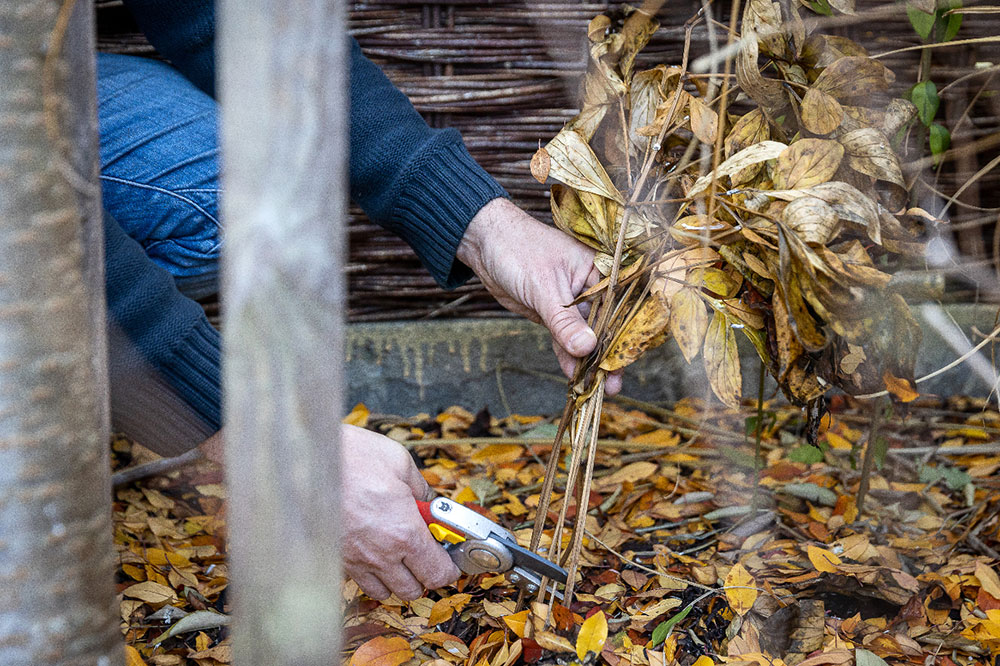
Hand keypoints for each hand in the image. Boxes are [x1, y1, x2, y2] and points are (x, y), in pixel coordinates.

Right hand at [339, 424, 460, 599]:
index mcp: (405, 533)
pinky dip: (373, 575)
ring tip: (399, 551)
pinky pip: (361, 581)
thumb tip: (430, 504)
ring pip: (386, 592)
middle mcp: (381, 555)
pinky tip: (374, 550)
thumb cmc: (352, 456)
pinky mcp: (336, 558)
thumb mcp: (399, 463)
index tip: (450, 553)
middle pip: (414, 590)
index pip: (438, 573)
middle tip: (426, 549)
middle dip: (425, 573)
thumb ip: (421, 489)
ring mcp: (356, 560)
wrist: (306, 459)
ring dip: (399, 578)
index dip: (449, 566)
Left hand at [457, 198, 621, 394]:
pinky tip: (575, 377)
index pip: (621, 306)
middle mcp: (591, 287)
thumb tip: (587, 349)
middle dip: (608, 356)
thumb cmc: (519, 250)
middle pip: (606, 325)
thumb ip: (564, 320)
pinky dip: (568, 357)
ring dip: (589, 362)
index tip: (624, 362)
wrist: (485, 243)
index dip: (624, 336)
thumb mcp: (544, 286)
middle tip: (612, 385)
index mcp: (600, 270)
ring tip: (598, 390)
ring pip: (585, 335)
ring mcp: (572, 301)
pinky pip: (565, 338)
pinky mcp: (553, 313)